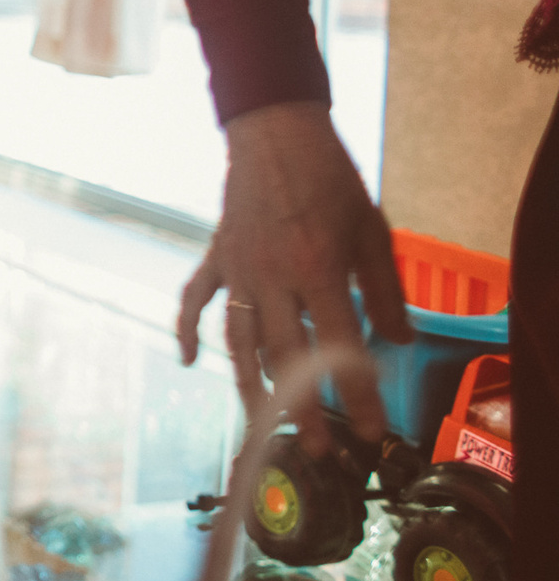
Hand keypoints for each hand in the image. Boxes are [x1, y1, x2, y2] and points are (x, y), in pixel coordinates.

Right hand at [176, 102, 410, 454]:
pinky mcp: (216, 256)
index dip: (361, 395)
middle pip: (284, 358)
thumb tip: (396, 342)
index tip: (375, 431)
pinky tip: (187, 361)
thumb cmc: (330, 177)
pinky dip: (185, 330)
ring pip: (238, 341)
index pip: (341, 348)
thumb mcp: (373, 231)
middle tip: (319, 449)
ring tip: (263, 425)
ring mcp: (237, 268)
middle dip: (303, 409)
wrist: (276, 132)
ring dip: (250, 387)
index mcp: (316, 269)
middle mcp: (271, 276)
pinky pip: (194, 298)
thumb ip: (385, 291)